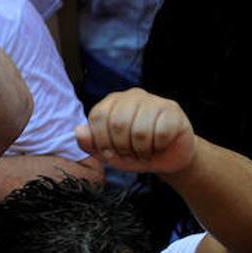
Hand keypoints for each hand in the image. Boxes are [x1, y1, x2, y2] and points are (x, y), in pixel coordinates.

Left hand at [75, 88, 195, 174]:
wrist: (167, 156)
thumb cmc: (133, 151)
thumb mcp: (107, 152)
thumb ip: (89, 143)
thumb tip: (78, 131)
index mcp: (111, 102)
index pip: (98, 116)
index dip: (102, 141)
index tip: (110, 153)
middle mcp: (132, 95)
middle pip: (118, 123)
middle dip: (122, 148)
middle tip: (130, 155)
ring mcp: (154, 100)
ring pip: (140, 130)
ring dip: (141, 150)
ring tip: (144, 153)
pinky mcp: (172, 110)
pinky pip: (161, 133)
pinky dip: (158, 147)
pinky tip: (159, 146)